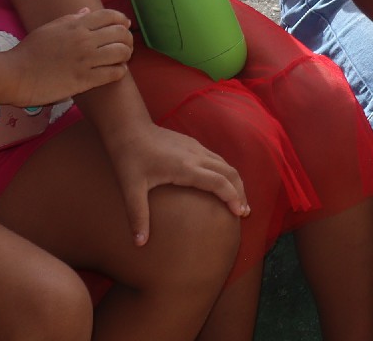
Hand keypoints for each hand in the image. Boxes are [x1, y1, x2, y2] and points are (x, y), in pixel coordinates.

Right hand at [9, 7, 133, 105]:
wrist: (14, 75)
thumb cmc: (29, 51)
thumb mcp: (49, 28)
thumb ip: (71, 19)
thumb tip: (87, 11)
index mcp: (77, 25)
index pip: (111, 15)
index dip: (122, 20)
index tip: (124, 25)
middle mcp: (85, 40)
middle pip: (120, 33)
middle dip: (127, 38)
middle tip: (125, 44)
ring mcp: (86, 60)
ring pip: (121, 52)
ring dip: (126, 54)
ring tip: (123, 58)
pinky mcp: (84, 80)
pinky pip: (113, 73)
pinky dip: (120, 71)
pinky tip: (117, 71)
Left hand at [106, 123, 248, 243]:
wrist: (129, 129)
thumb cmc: (129, 159)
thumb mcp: (131, 189)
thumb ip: (138, 216)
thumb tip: (140, 243)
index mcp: (186, 168)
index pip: (219, 183)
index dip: (232, 198)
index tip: (239, 213)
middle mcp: (197, 156)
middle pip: (229, 173)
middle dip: (240, 192)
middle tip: (244, 211)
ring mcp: (196, 148)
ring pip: (225, 164)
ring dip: (235, 181)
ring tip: (237, 199)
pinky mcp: (193, 144)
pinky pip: (217, 159)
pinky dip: (226, 173)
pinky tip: (221, 182)